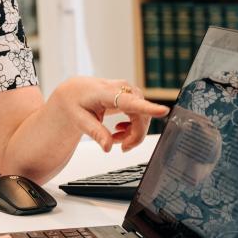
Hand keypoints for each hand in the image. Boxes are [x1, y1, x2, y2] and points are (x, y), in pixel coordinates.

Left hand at [47, 76, 168, 152]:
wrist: (74, 92)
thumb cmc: (75, 102)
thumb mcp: (78, 119)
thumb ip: (94, 132)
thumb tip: (107, 147)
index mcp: (106, 93)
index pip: (130, 102)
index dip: (148, 108)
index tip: (163, 111)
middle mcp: (122, 88)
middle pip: (141, 116)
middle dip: (135, 136)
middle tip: (121, 148)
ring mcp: (128, 91)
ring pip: (142, 116)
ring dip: (132, 132)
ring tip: (114, 138)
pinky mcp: (131, 95)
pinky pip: (140, 114)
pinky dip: (132, 127)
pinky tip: (119, 131)